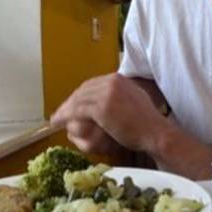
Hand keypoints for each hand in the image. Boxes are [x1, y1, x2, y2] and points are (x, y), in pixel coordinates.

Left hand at [50, 73, 169, 155]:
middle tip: (61, 113)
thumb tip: (111, 99)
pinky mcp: (101, 108)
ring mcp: (106, 94)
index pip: (92, 84)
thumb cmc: (148, 122)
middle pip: (83, 90)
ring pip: (78, 100)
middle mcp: (111, 82)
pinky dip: (64, 116)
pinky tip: (57, 122)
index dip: (80, 95)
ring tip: (56, 119)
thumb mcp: (135, 100)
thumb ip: (121, 95)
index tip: (73, 104)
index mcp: (119, 78)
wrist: (155, 132)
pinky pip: (76, 111)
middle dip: (70, 101)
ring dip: (64, 110)